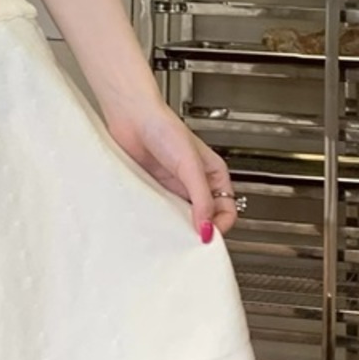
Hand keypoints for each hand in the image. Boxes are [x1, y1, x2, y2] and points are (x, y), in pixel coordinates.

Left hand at [102, 100, 238, 242]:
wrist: (131, 117)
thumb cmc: (162, 128)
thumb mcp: (190, 165)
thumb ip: (201, 198)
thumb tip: (207, 227)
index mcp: (214, 175)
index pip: (227, 210)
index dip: (221, 225)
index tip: (207, 236)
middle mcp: (196, 183)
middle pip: (207, 217)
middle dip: (202, 230)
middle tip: (191, 242)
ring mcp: (175, 187)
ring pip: (185, 216)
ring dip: (181, 227)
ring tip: (175, 234)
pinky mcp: (156, 189)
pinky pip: (163, 211)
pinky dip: (163, 220)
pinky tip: (159, 222)